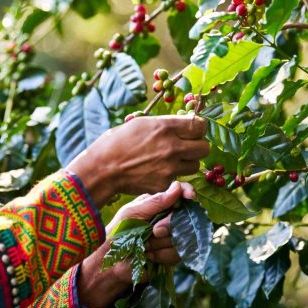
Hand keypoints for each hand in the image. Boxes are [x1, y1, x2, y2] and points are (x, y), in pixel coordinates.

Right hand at [68, 115, 208, 205]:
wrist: (103, 168)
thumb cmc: (118, 141)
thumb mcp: (142, 123)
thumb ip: (167, 124)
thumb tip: (185, 124)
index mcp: (166, 127)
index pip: (201, 126)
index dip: (198, 128)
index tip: (193, 130)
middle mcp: (172, 147)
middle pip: (204, 148)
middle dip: (197, 146)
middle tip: (186, 145)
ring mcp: (170, 168)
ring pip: (195, 165)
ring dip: (187, 161)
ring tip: (171, 159)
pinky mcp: (165, 184)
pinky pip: (179, 178)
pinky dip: (172, 175)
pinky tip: (157, 170)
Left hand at [75, 181, 194, 307]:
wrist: (111, 264)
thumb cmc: (117, 233)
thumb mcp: (132, 213)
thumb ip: (155, 202)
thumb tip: (177, 186)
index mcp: (157, 204)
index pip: (179, 194)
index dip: (187, 193)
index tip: (190, 197)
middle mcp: (167, 218)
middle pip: (184, 217)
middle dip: (168, 226)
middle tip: (153, 232)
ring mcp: (172, 237)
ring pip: (183, 236)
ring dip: (162, 244)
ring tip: (145, 246)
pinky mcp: (172, 254)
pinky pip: (178, 253)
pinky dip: (162, 255)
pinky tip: (149, 256)